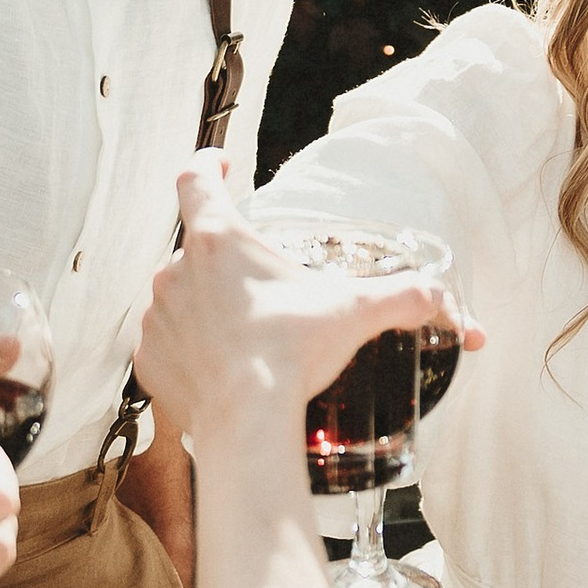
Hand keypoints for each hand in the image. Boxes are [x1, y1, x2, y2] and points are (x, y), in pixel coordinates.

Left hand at [136, 154, 477, 450]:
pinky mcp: (150, 361)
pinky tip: (222, 371)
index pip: (196, 179)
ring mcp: (157, 317)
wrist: (247, 423)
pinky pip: (169, 347)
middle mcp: (175, 271)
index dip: (208, 164)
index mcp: (218, 240)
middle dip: (226, 264)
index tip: (222, 164)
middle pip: (198, 249)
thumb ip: (401, 296)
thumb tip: (437, 297)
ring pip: (182, 299)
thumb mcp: (353, 314)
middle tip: (264, 290)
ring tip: (247, 336)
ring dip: (207, 309)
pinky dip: (192, 353)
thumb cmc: (292, 353)